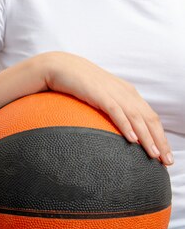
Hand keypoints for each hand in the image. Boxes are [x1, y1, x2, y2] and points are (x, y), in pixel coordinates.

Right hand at [37, 51, 173, 165]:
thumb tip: (116, 128)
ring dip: (148, 138)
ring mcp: (114, 94)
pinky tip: (132, 139)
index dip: (160, 136)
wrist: (62, 67)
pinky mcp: (100, 95)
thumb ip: (112, 108)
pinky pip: (116, 112)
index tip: (164, 155)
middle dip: (160, 141)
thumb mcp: (101, 96)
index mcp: (128, 94)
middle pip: (150, 120)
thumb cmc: (79, 83)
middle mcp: (126, 93)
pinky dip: (126, 126)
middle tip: (167, 161)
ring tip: (154, 155)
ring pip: (137, 118)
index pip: (151, 117)